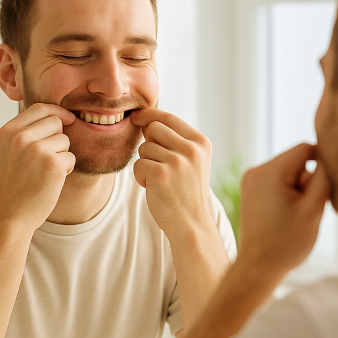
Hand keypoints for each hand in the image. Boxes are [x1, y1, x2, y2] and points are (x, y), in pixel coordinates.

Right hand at [0, 103, 76, 230]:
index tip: (68, 118)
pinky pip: (71, 157)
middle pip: (55, 122)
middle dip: (58, 138)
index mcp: (8, 131)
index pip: (39, 108)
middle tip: (46, 159)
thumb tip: (55, 115)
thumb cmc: (13, 184)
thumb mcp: (9, 151)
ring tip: (46, 172)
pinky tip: (52, 181)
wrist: (10, 214)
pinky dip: (67, 169)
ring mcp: (37, 149)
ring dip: (62, 155)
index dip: (57, 111)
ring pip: (65, 140)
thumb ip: (25, 132)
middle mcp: (21, 137)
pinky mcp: (53, 164)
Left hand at [131, 108, 214, 238]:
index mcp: (200, 142)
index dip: (149, 115)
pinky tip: (152, 187)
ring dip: (145, 163)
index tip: (136, 118)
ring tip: (158, 179)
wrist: (191, 223)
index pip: (168, 117)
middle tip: (156, 163)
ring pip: (144, 147)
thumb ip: (176, 140)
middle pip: (153, 128)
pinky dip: (140, 176)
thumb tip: (147, 121)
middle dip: (148, 143)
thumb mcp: (192, 161)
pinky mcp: (161, 174)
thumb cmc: (186, 192)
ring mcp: (177, 161)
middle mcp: (191, 149)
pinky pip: (138, 164)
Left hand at [237, 143, 329, 275]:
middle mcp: (256, 170)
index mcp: (270, 171)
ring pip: (288, 171)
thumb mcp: (313, 209)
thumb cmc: (286, 243)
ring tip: (294, 215)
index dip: (322, 164)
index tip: (325, 189)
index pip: (305, 148)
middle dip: (307, 180)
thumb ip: (324, 178)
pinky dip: (287, 194)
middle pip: (296, 160)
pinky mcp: (251, 191)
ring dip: (298, 189)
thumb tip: (329, 157)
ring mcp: (250, 180)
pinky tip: (286, 216)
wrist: (257, 268)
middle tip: (306, 209)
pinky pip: (277, 181)